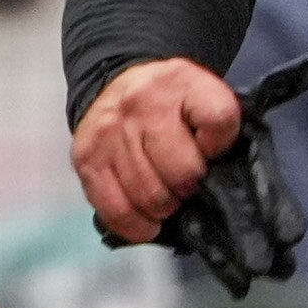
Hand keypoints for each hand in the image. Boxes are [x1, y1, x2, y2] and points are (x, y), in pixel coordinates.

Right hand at [74, 57, 241, 243]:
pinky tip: (147, 220)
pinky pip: (116, 210)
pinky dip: (137, 225)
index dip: (221, 147)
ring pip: (150, 197)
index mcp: (182, 81)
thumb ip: (219, 128)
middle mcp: (142, 102)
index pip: (218, 120)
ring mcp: (110, 132)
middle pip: (183, 172)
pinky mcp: (86, 159)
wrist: (117, 85)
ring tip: (166, 198)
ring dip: (164, 208)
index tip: (210, 152)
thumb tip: (215, 179)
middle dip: (190, 188)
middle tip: (186, 185)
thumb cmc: (172, 103)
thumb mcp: (204, 95)